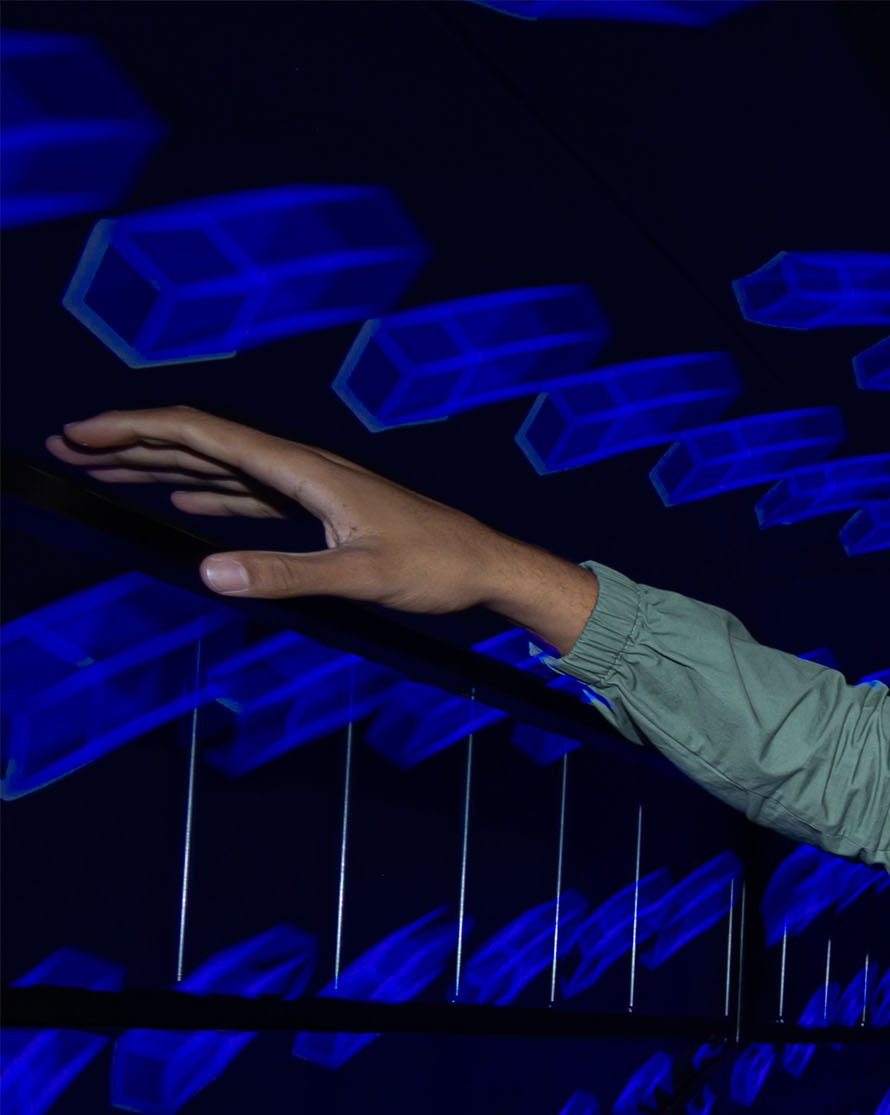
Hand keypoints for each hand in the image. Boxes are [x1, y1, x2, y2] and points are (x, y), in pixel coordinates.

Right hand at [47, 405, 598, 651]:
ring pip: (220, 465)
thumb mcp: (358, 576)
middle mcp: (302, 467)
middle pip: (201, 441)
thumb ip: (283, 575)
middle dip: (132, 441)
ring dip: (161, 464)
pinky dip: (207, 490)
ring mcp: (310, 485)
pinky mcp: (321, 508)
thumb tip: (207, 572)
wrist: (488, 566)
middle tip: (67, 447)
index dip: (137, 430)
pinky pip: (249, 491)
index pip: (204, 435)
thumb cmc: (437, 567)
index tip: (82, 434)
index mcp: (305, 470)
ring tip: (103, 468)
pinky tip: (181, 496)